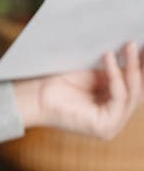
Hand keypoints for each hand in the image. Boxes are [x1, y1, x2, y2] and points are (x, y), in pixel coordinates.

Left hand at [13, 41, 143, 138]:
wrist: (36, 93)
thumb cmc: (61, 80)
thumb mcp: (96, 71)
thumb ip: (117, 66)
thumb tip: (136, 45)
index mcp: (115, 105)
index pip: (138, 85)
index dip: (143, 66)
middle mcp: (117, 117)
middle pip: (139, 90)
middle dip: (141, 65)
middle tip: (138, 41)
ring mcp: (113, 125)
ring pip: (133, 94)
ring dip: (132, 67)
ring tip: (128, 45)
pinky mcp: (106, 128)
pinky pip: (119, 98)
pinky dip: (116, 76)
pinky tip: (108, 57)